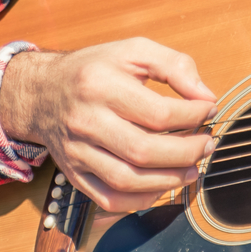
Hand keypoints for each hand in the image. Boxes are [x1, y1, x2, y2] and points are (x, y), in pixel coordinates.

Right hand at [0, 39, 215, 212]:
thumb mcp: (132, 51)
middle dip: (186, 152)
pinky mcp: (74, 174)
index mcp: (100, 85)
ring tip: (192, 169)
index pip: (158, 113)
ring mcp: (77, 152)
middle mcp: (85, 121)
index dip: (193, 116)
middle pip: (144, 151)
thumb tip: (205, 97)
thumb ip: (174, 65)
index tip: (208, 111)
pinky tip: (160, 186)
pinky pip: (109, 199)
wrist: (41, 92)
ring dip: (169, 180)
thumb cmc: (93, 70)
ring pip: (128, 180)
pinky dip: (140, 200)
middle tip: (206, 145)